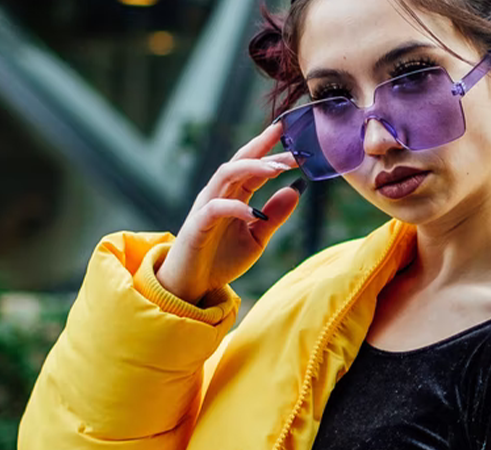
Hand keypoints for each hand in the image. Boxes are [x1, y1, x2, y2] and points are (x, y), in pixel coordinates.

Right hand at [155, 123, 301, 303]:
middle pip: (241, 161)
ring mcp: (206, 207)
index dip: (274, 153)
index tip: (298, 143)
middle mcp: (219, 194)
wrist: (192, 286)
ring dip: (251, 168)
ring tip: (277, 169)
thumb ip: (275, 216)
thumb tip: (297, 189)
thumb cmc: (221, 259)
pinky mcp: (196, 226)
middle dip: (263, 148)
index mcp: (234, 194)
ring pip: (225, 175)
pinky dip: (234, 207)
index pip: (255, 166)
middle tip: (289, 142)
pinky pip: (214, 209)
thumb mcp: (257, 238)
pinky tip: (254, 212)